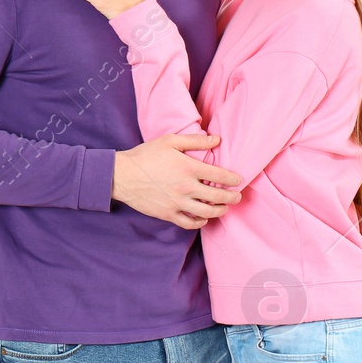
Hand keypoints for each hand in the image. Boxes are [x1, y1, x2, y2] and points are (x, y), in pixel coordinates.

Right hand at [112, 134, 243, 228]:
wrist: (122, 175)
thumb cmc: (146, 155)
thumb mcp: (170, 141)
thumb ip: (195, 140)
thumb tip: (216, 139)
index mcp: (189, 168)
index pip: (220, 176)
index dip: (233, 179)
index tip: (239, 180)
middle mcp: (186, 187)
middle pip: (218, 197)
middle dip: (232, 198)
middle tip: (237, 197)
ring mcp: (177, 203)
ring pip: (206, 212)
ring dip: (219, 211)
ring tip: (224, 208)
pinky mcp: (167, 213)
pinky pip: (188, 223)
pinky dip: (199, 223)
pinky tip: (203, 218)